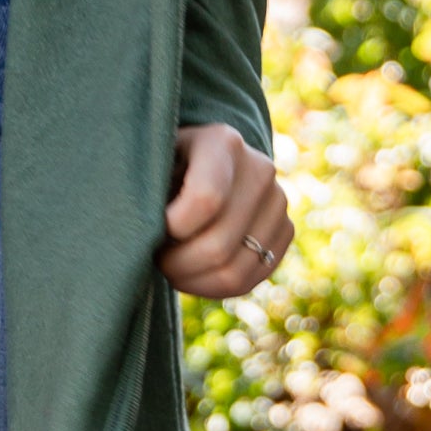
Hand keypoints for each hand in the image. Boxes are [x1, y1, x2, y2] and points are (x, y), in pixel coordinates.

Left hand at [160, 121, 291, 299]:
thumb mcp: (150, 162)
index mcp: (222, 142)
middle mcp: (259, 169)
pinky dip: (212, 288)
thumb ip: (145, 190)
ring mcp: (278, 201)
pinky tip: (192, 274)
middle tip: (154, 257)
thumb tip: (144, 233)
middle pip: (218, 245)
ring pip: (234, 271)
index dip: (173, 228)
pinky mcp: (285, 230)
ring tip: (170, 267)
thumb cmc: (163, 163)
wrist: (203, 160)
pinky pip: (249, 280)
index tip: (150, 229)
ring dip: (192, 281)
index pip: (205, 199)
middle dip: (176, 264)